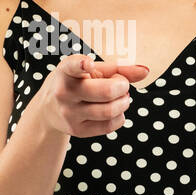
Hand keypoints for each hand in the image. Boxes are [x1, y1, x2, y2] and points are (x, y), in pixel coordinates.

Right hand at [33, 52, 150, 138]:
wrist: (50, 108)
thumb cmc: (77, 82)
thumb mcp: (92, 70)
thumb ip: (119, 69)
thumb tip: (145, 71)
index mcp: (66, 71)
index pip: (72, 66)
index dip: (81, 64)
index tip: (88, 63)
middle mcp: (64, 93)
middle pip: (106, 91)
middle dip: (123, 87)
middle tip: (121, 84)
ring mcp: (69, 114)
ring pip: (110, 111)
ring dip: (124, 102)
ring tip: (121, 97)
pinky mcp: (77, 130)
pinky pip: (109, 126)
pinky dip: (119, 116)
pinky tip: (114, 110)